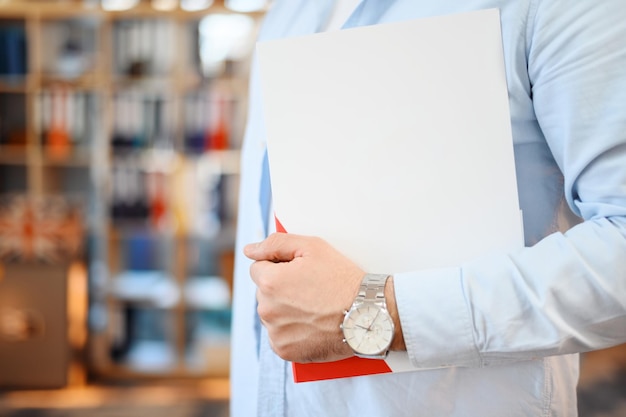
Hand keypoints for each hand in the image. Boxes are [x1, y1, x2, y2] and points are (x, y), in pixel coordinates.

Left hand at [244, 233, 363, 362]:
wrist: (367, 315)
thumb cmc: (342, 280)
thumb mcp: (312, 247)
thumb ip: (276, 244)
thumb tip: (249, 250)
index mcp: (270, 282)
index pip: (258, 269)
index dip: (279, 267)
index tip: (300, 273)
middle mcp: (267, 309)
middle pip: (264, 293)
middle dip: (281, 289)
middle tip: (310, 290)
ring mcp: (275, 333)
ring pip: (271, 314)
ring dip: (285, 310)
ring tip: (314, 308)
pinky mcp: (284, 351)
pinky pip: (279, 336)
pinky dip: (291, 331)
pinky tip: (311, 324)